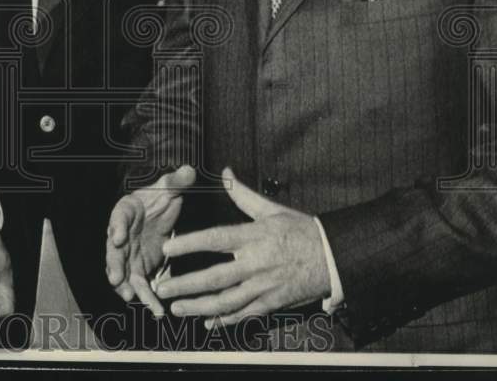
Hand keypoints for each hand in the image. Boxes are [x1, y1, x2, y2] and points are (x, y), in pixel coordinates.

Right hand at [105, 164, 195, 316]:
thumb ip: (176, 181)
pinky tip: (155, 309)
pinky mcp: (138, 268)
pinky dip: (145, 296)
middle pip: (113, 251)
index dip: (116, 227)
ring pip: (123, 272)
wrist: (157, 212)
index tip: (118, 236)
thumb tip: (189, 170)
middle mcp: (121, 235)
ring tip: (131, 298)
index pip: (118, 218)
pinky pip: (139, 285)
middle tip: (116, 277)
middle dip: (113, 264)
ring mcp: (128, 255)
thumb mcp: (167, 187)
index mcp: (125, 211)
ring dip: (126, 286)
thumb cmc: (158, 198)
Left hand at [155, 167, 329, 326]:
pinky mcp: (271, 303)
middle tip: (162, 286)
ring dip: (198, 307)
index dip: (189, 244)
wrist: (333, 257)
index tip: (168, 249)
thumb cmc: (301, 230)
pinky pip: (244, 315)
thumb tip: (225, 173)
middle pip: (214, 278)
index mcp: (253, 237)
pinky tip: (208, 322)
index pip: (215, 239)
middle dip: (185, 284)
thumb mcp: (272, 209)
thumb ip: (243, 194)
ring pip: (225, 302)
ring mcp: (263, 287)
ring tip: (176, 308)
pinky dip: (225, 320)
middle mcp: (255, 264)